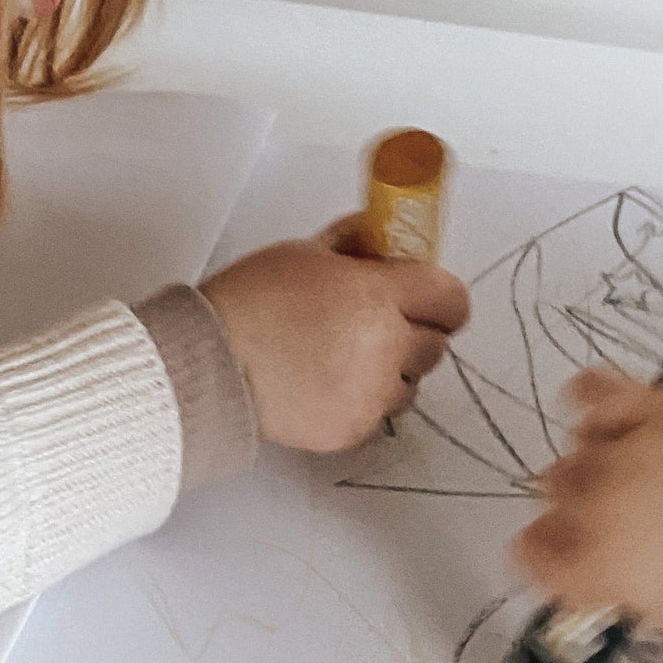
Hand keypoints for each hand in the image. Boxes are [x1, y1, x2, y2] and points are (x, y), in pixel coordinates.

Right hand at [200, 217, 469, 452]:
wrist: (211, 364)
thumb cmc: (250, 306)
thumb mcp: (304, 253)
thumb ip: (354, 242)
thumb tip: (380, 234)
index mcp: (378, 296)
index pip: (451, 298)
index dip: (442, 299)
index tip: (429, 300)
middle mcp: (384, 348)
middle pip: (436, 344)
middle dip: (414, 333)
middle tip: (377, 327)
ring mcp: (371, 394)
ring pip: (412, 383)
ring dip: (393, 371)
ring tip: (346, 360)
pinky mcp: (355, 429)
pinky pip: (381, 414)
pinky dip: (365, 401)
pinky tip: (329, 384)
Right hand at [512, 367, 662, 635]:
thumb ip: (619, 584)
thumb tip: (599, 571)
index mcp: (597, 564)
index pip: (532, 551)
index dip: (555, 554)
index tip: (574, 556)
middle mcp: (599, 503)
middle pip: (552, 493)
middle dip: (578, 506)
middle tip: (621, 516)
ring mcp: (627, 449)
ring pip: (574, 446)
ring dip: (596, 458)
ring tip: (635, 470)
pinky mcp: (657, 405)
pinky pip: (593, 389)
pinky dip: (595, 402)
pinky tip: (607, 416)